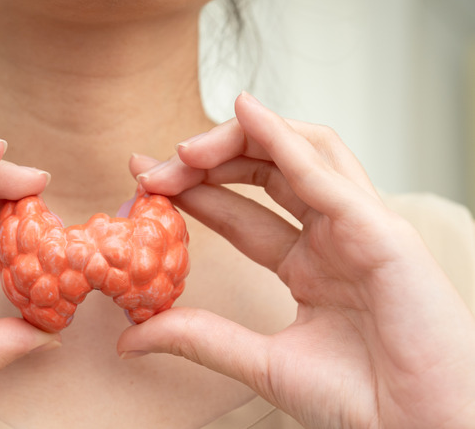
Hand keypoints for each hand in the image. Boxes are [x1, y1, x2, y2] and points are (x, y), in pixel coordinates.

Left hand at [118, 92, 474, 427]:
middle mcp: (334, 237)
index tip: (144, 180)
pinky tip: (245, 115)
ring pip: (301, 153)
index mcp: (311, 265)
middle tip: (154, 168)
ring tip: (186, 148)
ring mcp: (360, 228)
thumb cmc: (362, 401)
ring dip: (241, 139)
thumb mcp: (261, 362)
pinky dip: (285, 139)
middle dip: (207, 161)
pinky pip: (328, 173)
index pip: (242, 212)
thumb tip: (130, 339)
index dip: (193, 191)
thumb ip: (200, 338)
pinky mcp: (383, 231)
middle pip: (267, 171)